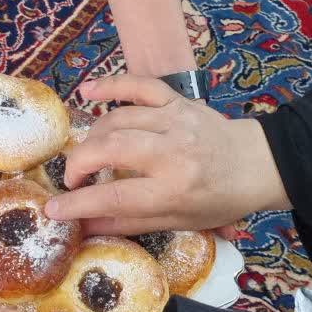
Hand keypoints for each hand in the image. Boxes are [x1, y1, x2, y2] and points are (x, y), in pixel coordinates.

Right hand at [45, 75, 287, 234]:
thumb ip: (127, 221)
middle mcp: (173, 153)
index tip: (53, 209)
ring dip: (91, 137)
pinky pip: (138, 85)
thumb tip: (82, 227)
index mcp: (174, 191)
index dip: (78, 204)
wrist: (258, 164)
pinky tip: (86, 92)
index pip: (115, 197)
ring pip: (117, 120)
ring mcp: (175, 120)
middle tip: (72, 180)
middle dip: (78, 164)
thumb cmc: (218, 200)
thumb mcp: (178, 222)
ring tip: (87, 155)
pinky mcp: (178, 100)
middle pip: (110, 150)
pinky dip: (109, 85)